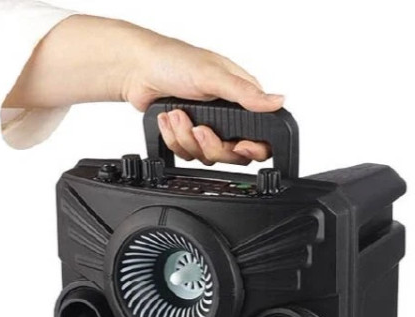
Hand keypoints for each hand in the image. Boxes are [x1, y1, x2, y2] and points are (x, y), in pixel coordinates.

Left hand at [5, 16, 280, 164]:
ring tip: (177, 114)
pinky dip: (174, 139)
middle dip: (210, 143)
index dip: (252, 148)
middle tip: (199, 128)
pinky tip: (169, 120)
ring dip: (186, 137)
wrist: (136, 71)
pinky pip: (186, 155)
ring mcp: (207, 128)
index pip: (260, 137)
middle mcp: (227, 116)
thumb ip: (246, 94)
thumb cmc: (173, 61)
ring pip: (206, 156)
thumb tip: (278, 101)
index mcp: (241, 99)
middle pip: (231, 154)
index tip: (240, 146)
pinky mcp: (187, 138)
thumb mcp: (213, 75)